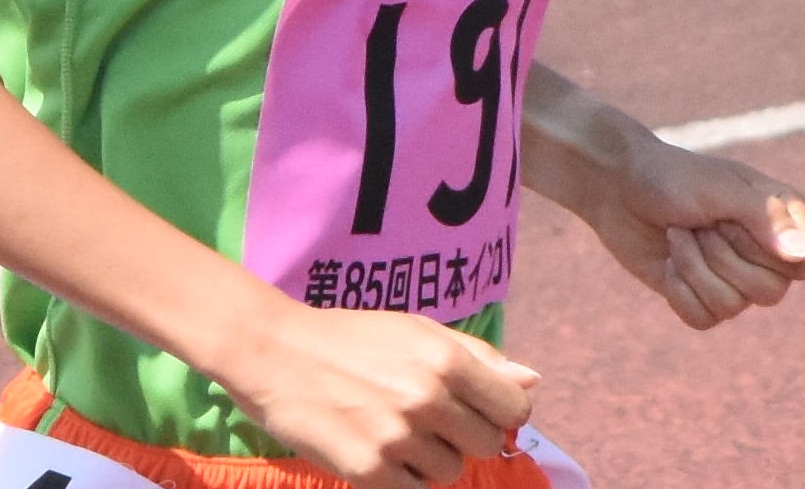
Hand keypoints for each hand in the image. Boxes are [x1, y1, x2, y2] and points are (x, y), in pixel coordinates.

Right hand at [221, 300, 536, 488]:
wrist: (271, 352)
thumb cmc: (348, 338)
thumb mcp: (413, 329)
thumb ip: (476, 357)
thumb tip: (532, 381)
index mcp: (444, 359)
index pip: (515, 406)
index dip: (498, 409)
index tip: (472, 406)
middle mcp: (427, 398)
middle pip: (488, 444)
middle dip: (463, 435)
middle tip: (425, 418)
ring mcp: (399, 438)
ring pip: (451, 471)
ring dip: (430, 458)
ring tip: (392, 430)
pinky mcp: (370, 471)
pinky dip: (400, 476)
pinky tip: (374, 448)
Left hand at [574, 132, 804, 328]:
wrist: (615, 186)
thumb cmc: (670, 177)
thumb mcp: (718, 187)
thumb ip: (764, 216)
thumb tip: (801, 254)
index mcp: (783, 221)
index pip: (801, 266)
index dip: (761, 250)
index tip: (728, 218)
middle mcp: (766, 255)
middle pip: (768, 293)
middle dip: (718, 255)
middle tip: (697, 223)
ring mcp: (734, 279)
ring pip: (731, 307)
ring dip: (692, 266)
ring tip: (678, 234)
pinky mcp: (702, 297)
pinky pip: (702, 318)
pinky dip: (677, 290)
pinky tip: (668, 263)